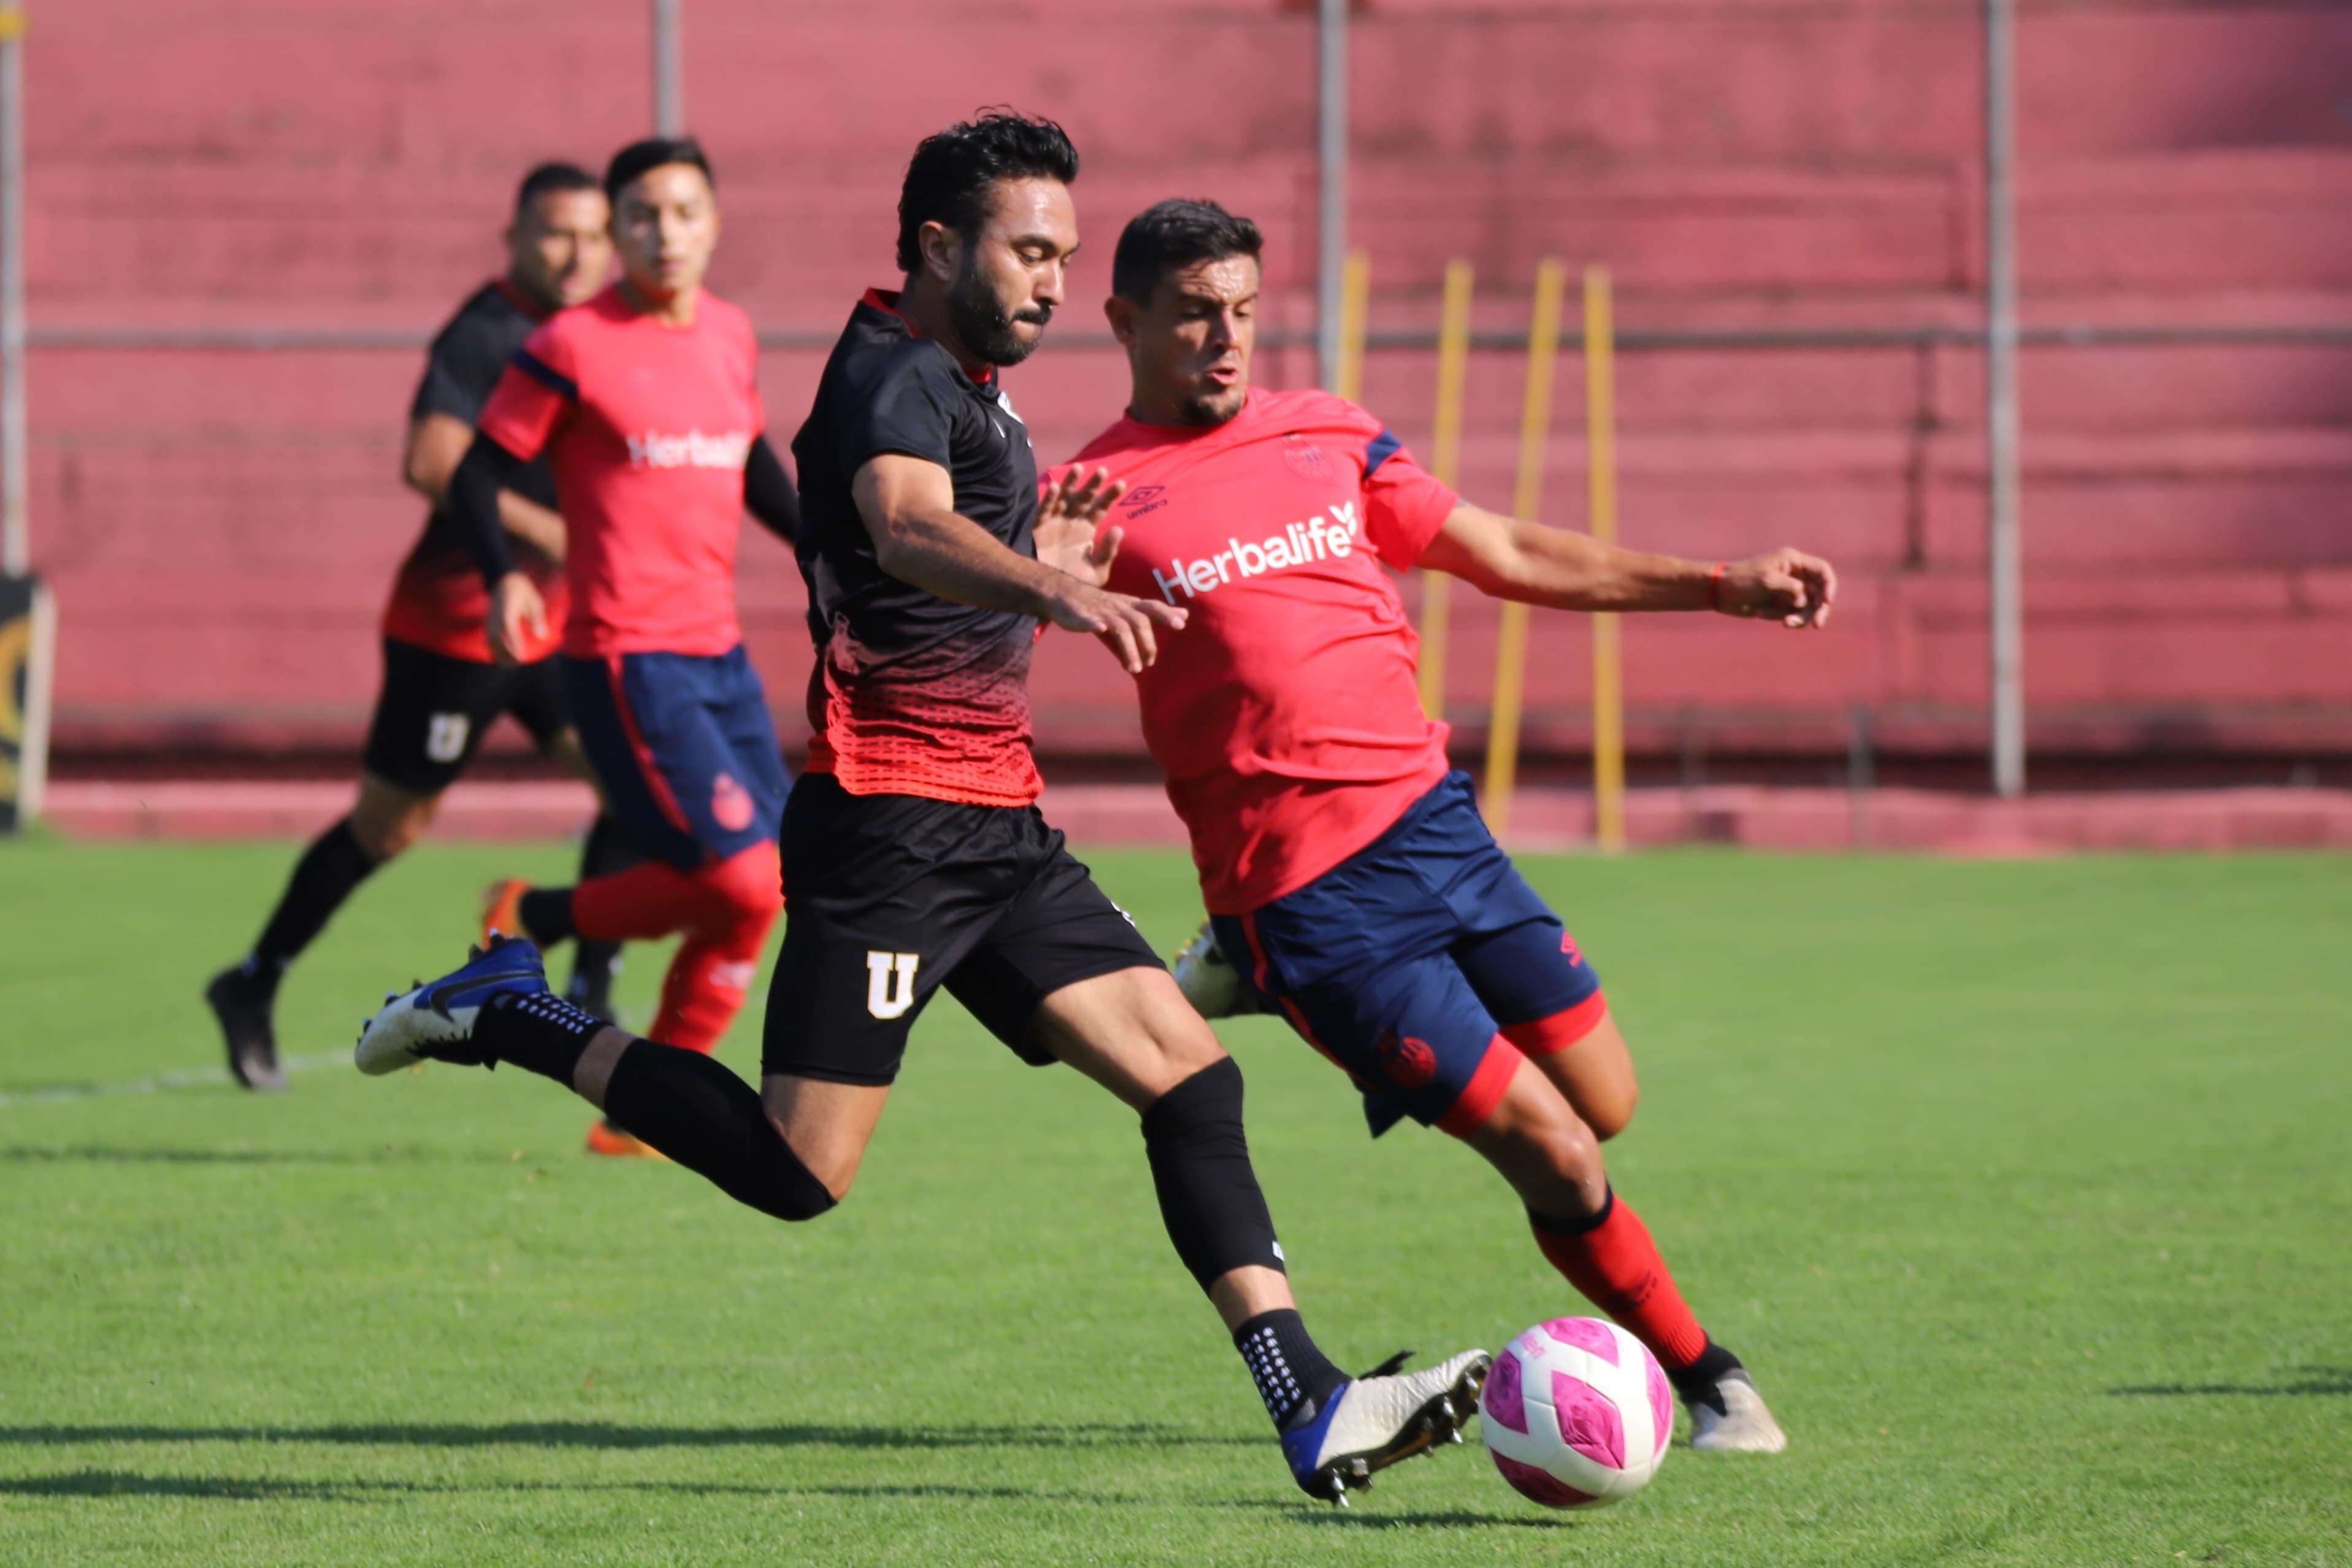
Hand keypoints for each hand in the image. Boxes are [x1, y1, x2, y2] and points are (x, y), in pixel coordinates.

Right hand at [488, 572, 547, 665]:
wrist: (504, 579)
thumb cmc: (524, 591)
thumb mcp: (535, 602)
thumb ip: (538, 619)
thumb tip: (542, 637)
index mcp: (507, 610)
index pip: (509, 630)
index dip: (513, 644)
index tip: (520, 657)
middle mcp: (496, 616)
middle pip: (497, 638)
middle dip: (505, 653)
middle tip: (517, 663)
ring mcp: (490, 619)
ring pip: (491, 640)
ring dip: (499, 653)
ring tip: (510, 664)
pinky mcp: (488, 622)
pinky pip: (489, 638)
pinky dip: (495, 648)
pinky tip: (502, 658)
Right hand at [1035, 466, 1128, 587]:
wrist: (1049, 595)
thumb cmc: (1075, 584)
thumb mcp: (1097, 572)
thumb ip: (1108, 552)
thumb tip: (1119, 528)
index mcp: (1087, 529)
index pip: (1100, 508)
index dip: (1109, 496)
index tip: (1122, 484)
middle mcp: (1072, 522)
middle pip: (1084, 498)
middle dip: (1093, 485)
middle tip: (1103, 471)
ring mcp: (1055, 522)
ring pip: (1063, 498)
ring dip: (1070, 483)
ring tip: (1079, 468)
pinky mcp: (1039, 528)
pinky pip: (1044, 511)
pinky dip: (1049, 499)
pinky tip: (1054, 487)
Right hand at [1039, 577, 1186, 674]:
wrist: (1066, 594)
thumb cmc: (1103, 605)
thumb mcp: (1131, 607)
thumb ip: (1156, 613)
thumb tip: (1185, 617)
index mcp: (1131, 605)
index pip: (1153, 607)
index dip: (1167, 614)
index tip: (1181, 625)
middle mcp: (1119, 607)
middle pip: (1139, 621)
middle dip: (1148, 642)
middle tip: (1150, 663)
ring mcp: (1101, 611)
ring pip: (1120, 628)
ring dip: (1129, 648)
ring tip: (1134, 669)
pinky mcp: (1083, 616)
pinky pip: (1091, 620)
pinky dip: (1097, 624)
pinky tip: (1100, 629)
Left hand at [1715, 548, 1836, 628]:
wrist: (1719, 592)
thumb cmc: (1742, 580)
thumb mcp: (1767, 580)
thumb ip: (1791, 587)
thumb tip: (1805, 599)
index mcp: (1794, 562)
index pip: (1822, 571)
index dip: (1829, 586)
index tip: (1827, 601)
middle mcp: (1796, 576)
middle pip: (1820, 593)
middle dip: (1820, 609)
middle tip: (1817, 624)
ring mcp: (1790, 591)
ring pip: (1809, 607)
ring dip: (1802, 617)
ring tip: (1786, 623)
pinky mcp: (1782, 605)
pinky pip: (1795, 615)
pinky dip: (1789, 619)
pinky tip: (1771, 618)